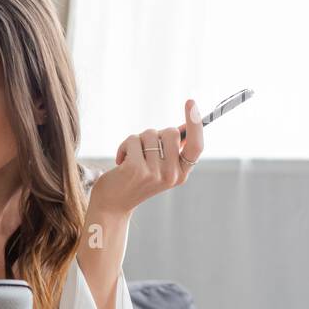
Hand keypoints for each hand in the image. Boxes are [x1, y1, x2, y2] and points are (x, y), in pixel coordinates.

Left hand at [86, 99, 205, 215]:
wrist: (112, 205)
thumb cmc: (135, 181)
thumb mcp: (159, 168)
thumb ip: (173, 149)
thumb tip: (187, 124)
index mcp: (181, 174)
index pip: (196, 146)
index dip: (196, 123)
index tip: (191, 103)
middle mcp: (171, 175)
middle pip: (170, 132)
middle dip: (154, 134)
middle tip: (144, 151)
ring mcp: (154, 173)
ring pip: (150, 134)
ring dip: (137, 141)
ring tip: (131, 158)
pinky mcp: (135, 169)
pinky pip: (133, 140)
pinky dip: (124, 146)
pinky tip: (121, 161)